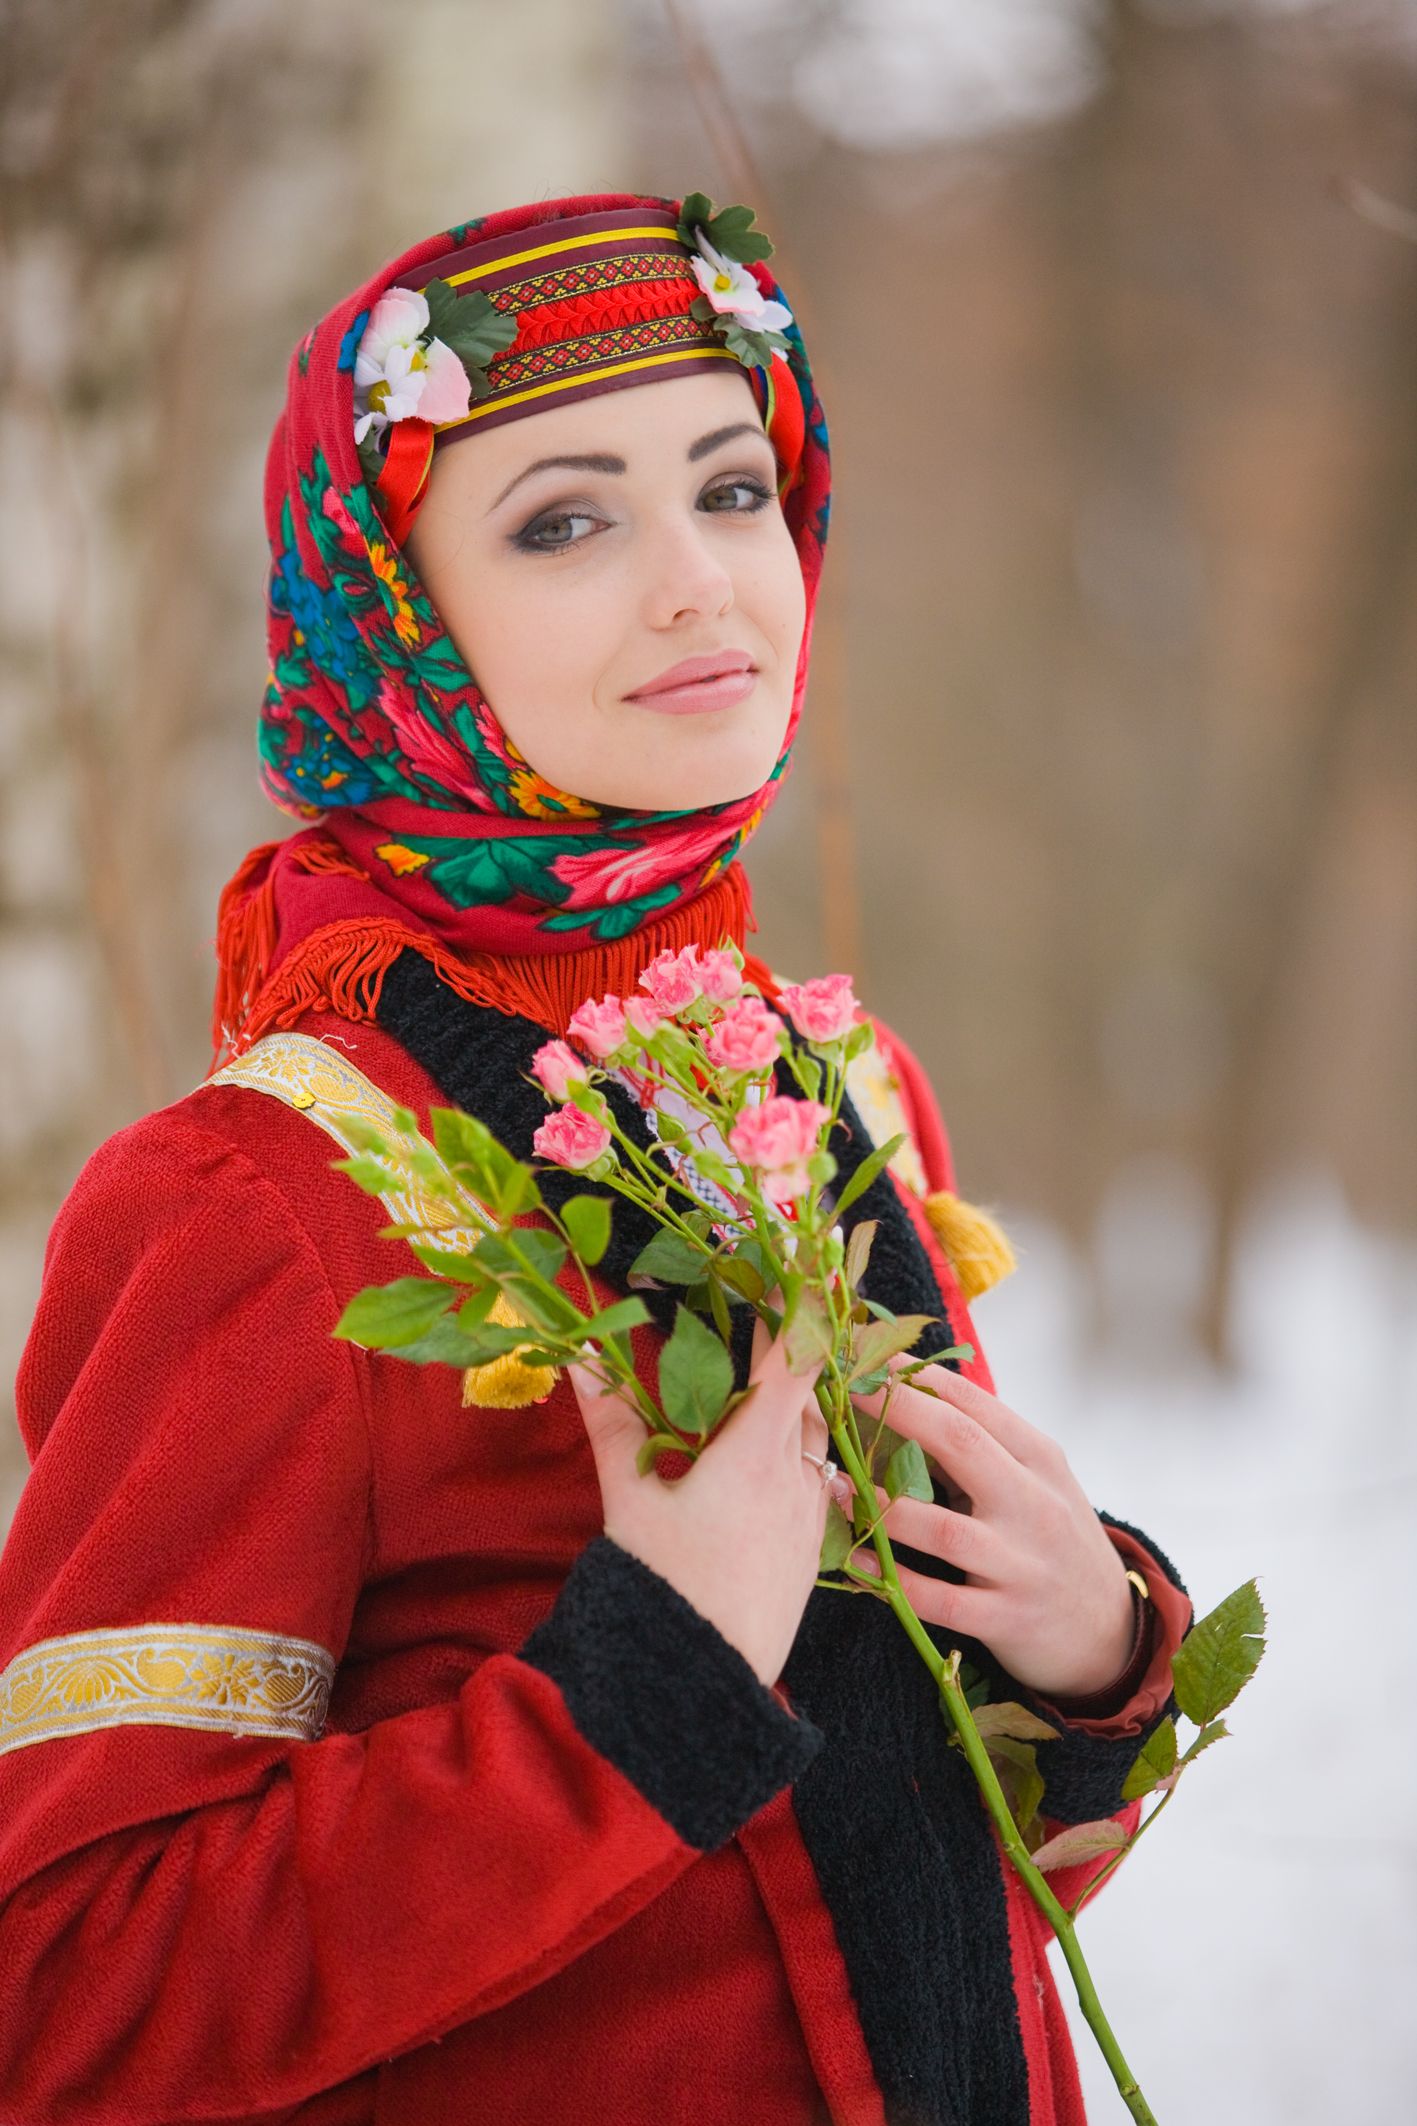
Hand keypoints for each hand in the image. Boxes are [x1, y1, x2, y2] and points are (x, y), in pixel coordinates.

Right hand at [567, 1300, 842, 1689]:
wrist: (702, 1684)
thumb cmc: (660, 1586)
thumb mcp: (629, 1497)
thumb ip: (612, 1419)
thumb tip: (580, 1354)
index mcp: (754, 1451)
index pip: (796, 1356)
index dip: (805, 1302)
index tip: (810, 1256)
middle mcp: (796, 1475)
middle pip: (807, 1390)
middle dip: (790, 1347)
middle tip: (768, 1307)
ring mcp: (810, 1513)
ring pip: (813, 1435)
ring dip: (794, 1402)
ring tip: (762, 1380)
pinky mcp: (812, 1548)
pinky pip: (815, 1478)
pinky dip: (798, 1451)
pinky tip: (767, 1457)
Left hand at [849, 1354, 1135, 1700]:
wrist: (1108, 1629)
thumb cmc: (1053, 1538)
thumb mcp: (1035, 1481)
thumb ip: (982, 1444)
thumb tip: (903, 1394)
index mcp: (1040, 1459)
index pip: (975, 1404)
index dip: (916, 1377)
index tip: (868, 1355)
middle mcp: (1034, 1505)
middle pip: (961, 1444)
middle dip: (897, 1411)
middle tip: (843, 1390)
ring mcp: (1021, 1565)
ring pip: (945, 1531)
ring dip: (884, 1507)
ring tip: (835, 1484)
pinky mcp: (1006, 1619)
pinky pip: (941, 1601)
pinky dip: (895, 1580)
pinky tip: (857, 1560)